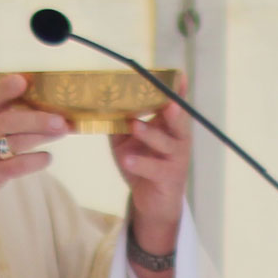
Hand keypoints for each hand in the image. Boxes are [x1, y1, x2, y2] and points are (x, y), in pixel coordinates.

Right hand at [0, 75, 67, 214]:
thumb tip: (17, 102)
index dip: (5, 89)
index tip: (24, 82)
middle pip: (10, 120)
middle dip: (39, 118)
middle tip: (60, 118)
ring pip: (19, 141)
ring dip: (43, 135)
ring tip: (62, 131)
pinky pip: (19, 165)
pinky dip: (36, 160)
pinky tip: (46, 157)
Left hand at [112, 76, 189, 257]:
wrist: (154, 202)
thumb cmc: (143, 164)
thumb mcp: (128, 141)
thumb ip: (120, 123)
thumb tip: (99, 103)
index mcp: (169, 127)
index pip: (175, 105)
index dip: (177, 91)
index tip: (177, 74)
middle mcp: (178, 140)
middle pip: (179, 121)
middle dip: (173, 109)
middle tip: (167, 100)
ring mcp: (176, 159)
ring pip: (166, 144)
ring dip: (150, 134)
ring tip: (135, 125)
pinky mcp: (168, 178)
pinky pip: (155, 169)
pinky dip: (141, 163)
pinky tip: (127, 160)